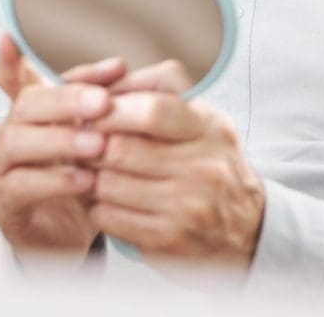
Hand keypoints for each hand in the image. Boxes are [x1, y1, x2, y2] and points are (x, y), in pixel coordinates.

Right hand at [0, 36, 123, 255]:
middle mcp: (12, 132)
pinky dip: (55, 180)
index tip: (23, 45)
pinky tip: (86, 180)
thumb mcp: (94, 136)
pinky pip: (21, 185)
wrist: (68, 235)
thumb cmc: (80, 176)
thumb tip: (119, 65)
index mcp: (31, 111)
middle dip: (66, 100)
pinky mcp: (4, 202)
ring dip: (60, 139)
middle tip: (103, 102)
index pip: (26, 77)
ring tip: (98, 144)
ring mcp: (2, 166)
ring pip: (17, 141)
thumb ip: (101, 101)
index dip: (19, 60)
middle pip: (26, 104)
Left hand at [88, 91, 265, 269]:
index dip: (113, 110)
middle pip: (123, 149)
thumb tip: (105, 84)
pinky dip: (96, 206)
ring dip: (87, 176)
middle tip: (77, 141)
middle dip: (90, 144)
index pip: (153, 111)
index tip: (91, 111)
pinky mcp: (171, 240)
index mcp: (208, 128)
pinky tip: (100, 199)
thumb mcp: (201, 118)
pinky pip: (111, 218)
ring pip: (110, 185)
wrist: (247, 225)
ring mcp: (188, 206)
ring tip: (84, 169)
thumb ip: (158, 91)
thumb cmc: (210, 160)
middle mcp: (203, 167)